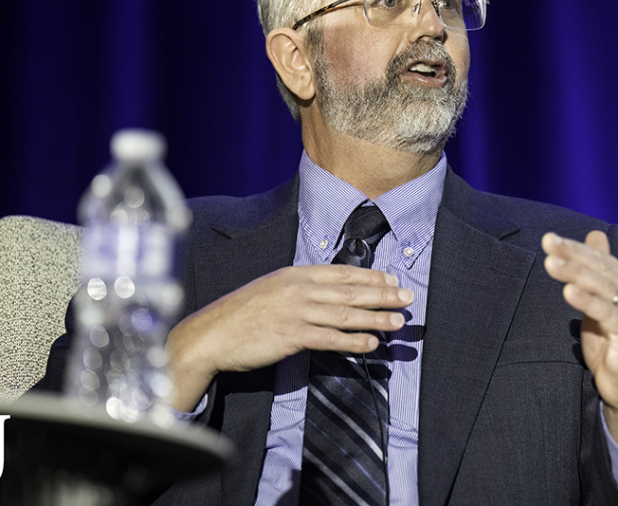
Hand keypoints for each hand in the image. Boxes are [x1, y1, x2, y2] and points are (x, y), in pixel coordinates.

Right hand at [165, 264, 412, 411]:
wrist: (210, 334)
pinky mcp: (291, 337)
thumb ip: (298, 289)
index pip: (341, 273)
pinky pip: (330, 339)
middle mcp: (298, 289)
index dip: (370, 277)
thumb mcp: (270, 290)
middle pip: (349, 292)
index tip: (391, 280)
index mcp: (294, 274)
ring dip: (376, 319)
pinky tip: (371, 344)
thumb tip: (327, 294)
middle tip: (407, 298)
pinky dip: (353, 342)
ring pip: (345, 315)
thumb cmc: (239, 314)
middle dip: (382, 295)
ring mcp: (295, 312)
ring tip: (398, 323)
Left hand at [541, 230, 617, 451]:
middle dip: (571, 254)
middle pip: (599, 267)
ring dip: (574, 272)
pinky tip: (569, 292)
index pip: (598, 258)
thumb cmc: (610, 343)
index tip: (548, 239)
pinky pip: (606, 312)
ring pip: (601, 285)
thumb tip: (594, 234)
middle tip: (547, 243)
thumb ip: (594, 271)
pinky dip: (587, 301)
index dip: (574, 247)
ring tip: (551, 264)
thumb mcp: (597, 302)